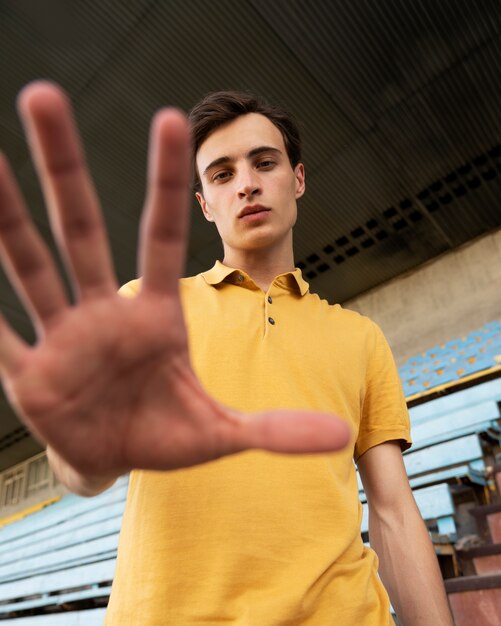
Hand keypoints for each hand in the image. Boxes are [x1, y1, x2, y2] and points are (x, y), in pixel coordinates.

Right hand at [0, 82, 349, 492]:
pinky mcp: (29, 373)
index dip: (164, 182)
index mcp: (156, 317)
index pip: (162, 236)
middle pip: (82, 227)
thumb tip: (339, 433)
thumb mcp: (224, 431)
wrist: (114, 458)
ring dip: (5, 213)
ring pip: (32, 262)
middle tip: (42, 94)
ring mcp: (64, 337)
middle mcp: (106, 313)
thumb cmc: (166, 433)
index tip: (171, 118)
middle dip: (64, 166)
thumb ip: (275, 428)